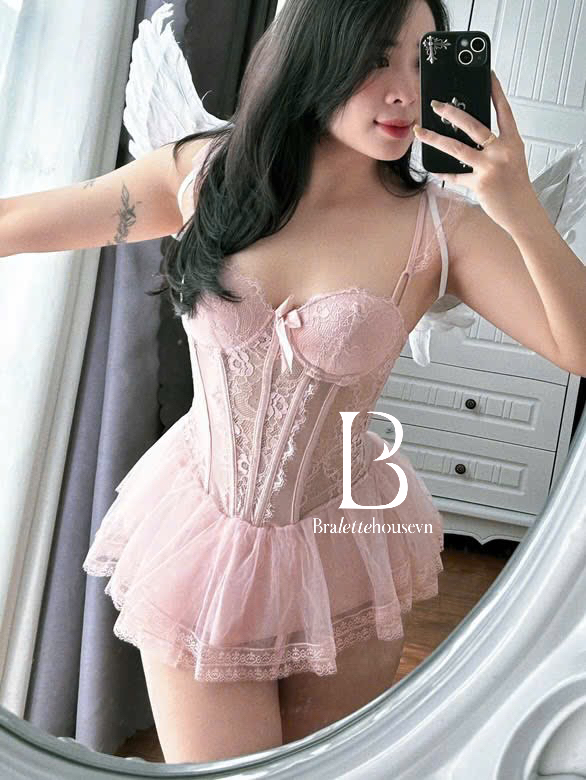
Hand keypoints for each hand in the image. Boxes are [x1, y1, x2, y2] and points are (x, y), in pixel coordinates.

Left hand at [413, 70, 536, 233]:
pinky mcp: (479, 183)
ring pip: (456, 148)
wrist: (522, 210)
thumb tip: (467, 135)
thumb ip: (494, 145)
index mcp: (512, 141)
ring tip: (420, 131)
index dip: (495, 91)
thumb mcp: (511, 158)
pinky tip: (431, 166)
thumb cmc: (516, 184)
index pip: (504, 110)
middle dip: (451, 112)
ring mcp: (490, 167)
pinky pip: (455, 176)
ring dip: (434, 139)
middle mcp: (501, 151)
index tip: (487, 74)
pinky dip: (443, 172)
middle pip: (473, 125)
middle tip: (435, 104)